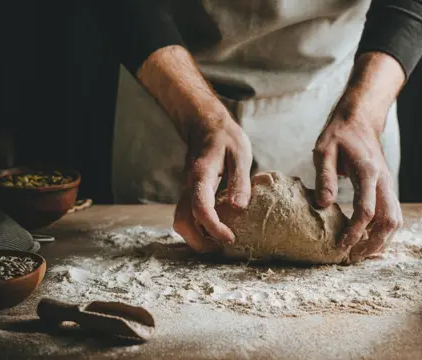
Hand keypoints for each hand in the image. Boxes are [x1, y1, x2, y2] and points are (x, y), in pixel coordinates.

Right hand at [174, 110, 252, 250]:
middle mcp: (188, 185)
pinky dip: (197, 230)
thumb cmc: (226, 139)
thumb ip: (239, 180)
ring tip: (220, 244)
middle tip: (223, 247)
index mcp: (201, 175)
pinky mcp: (189, 194)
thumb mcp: (240, 154)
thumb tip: (238, 207)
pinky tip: (214, 232)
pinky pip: (187, 217)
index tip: (230, 239)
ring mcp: (186, 191)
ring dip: (196, 238)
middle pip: (182, 220)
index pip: (200, 207)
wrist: (205, 126)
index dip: (213, 227)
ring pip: (181, 221)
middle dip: (199, 241)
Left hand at [313, 52, 405, 262]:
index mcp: (368, 172)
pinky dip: (384, 231)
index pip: (366, 211)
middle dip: (374, 244)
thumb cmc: (339, 134)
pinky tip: (369, 240)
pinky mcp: (387, 188)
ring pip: (396, 220)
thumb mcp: (324, 151)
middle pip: (390, 221)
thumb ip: (325, 178)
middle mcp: (384, 181)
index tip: (341, 246)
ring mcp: (389, 185)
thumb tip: (323, 206)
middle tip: (353, 257)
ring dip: (382, 241)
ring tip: (360, 253)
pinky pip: (392, 214)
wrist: (360, 119)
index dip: (355, 233)